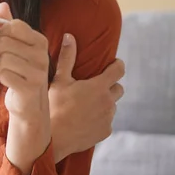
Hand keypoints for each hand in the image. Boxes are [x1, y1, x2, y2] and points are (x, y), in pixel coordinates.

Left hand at [0, 2, 50, 174]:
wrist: (30, 105)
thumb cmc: (21, 71)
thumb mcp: (17, 46)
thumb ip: (10, 25)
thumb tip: (2, 4)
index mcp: (40, 40)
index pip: (13, 25)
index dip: (1, 33)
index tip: (2, 41)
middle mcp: (42, 54)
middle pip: (5, 42)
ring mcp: (38, 71)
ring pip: (3, 59)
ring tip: (6, 70)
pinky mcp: (30, 87)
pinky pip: (4, 74)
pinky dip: (1, 78)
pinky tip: (9, 81)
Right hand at [49, 33, 124, 161]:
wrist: (55, 137)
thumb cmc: (55, 106)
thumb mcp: (60, 80)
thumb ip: (67, 57)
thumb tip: (69, 36)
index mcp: (99, 87)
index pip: (119, 70)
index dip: (117, 65)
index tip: (113, 64)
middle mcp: (108, 102)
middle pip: (118, 88)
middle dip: (110, 86)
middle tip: (94, 87)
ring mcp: (108, 118)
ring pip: (112, 106)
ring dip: (104, 103)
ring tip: (86, 105)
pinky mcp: (106, 132)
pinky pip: (107, 121)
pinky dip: (100, 118)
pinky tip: (85, 119)